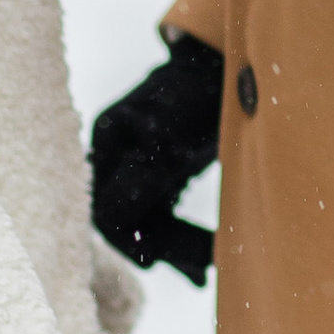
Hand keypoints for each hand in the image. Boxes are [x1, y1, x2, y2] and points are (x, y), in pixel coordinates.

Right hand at [91, 34, 224, 285]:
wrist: (228, 65)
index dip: (129, 237)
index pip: (105, 205)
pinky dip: (181, 238)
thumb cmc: (201, 89)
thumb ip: (145, 171)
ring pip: (147, 221)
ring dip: (175, 246)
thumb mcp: (174, 129)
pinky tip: (201, 264)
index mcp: (109, 139)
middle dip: (161, 245)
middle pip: (125, 217)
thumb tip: (106, 221)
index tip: (155, 259)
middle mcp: (118, 154)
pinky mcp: (163, 172)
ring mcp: (139, 164)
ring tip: (207, 267)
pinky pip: (164, 215)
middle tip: (201, 266)